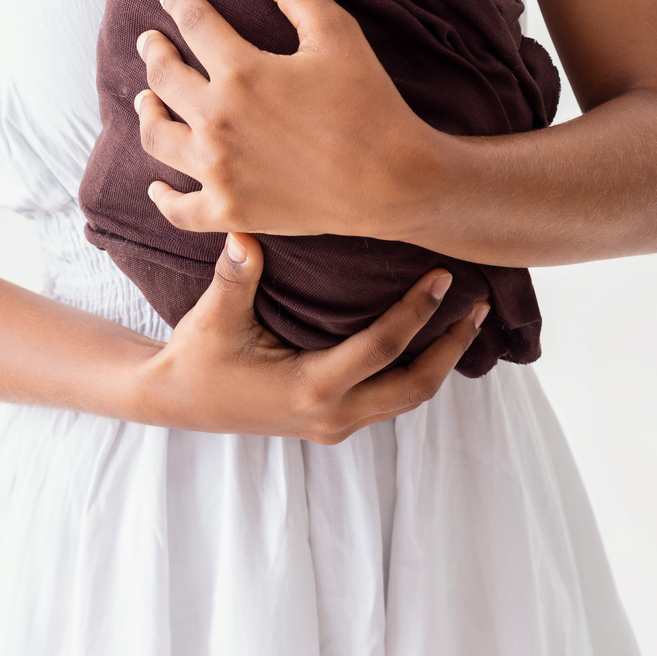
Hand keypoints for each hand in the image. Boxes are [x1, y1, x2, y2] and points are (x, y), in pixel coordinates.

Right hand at [133, 232, 487, 440]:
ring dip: (438, 362)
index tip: (445, 277)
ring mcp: (333, 424)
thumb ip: (235, 276)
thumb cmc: (197, 356)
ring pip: (405, 399)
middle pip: (414, 387)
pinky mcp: (331, 421)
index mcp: (311, 388)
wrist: (177, 400)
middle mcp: (331, 414)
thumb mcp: (214, 316)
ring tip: (466, 322)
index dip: (418, 312)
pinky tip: (424, 340)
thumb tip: (244, 232)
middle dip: (451, 348)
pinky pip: (387, 398)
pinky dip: (412, 370)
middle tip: (479, 307)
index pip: (382, 348)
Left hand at [135, 0, 435, 239]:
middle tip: (149, 41)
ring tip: (145, 99)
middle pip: (164, 77)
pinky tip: (158, 186)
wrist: (394, 181)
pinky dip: (162, 197)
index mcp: (241, 71)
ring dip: (146, 112)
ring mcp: (219, 170)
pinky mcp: (230, 211)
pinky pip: (178, 208)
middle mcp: (219, 120)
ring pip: (157, 137)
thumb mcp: (338, 34)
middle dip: (153, 51)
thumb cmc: (369, 103)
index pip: (194, 22)